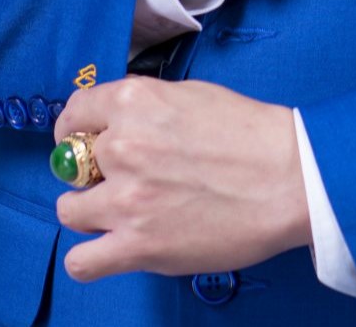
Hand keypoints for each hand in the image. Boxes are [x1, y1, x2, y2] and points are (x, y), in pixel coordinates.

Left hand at [52, 76, 308, 278]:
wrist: (287, 178)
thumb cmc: (249, 132)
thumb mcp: (190, 93)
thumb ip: (145, 106)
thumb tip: (117, 121)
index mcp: (135, 101)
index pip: (75, 113)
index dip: (76, 128)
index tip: (83, 139)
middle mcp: (122, 146)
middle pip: (72, 162)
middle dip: (89, 169)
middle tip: (117, 177)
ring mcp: (126, 200)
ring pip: (68, 210)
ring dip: (87, 210)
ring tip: (116, 212)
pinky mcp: (138, 246)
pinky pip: (82, 261)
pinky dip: (89, 257)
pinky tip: (109, 248)